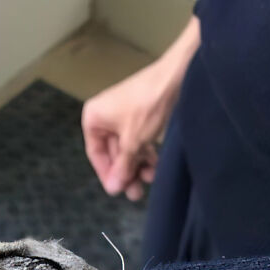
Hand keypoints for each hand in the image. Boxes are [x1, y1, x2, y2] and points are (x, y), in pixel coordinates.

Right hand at [82, 62, 173, 200]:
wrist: (176, 76)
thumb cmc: (147, 106)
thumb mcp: (132, 141)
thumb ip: (122, 166)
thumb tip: (112, 189)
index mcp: (93, 118)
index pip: (95, 153)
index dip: (107, 173)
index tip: (118, 190)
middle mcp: (104, 116)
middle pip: (113, 152)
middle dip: (126, 171)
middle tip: (136, 192)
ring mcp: (122, 115)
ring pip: (127, 148)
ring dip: (138, 165)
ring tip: (150, 179)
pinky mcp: (139, 115)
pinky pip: (137, 139)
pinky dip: (145, 153)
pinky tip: (155, 166)